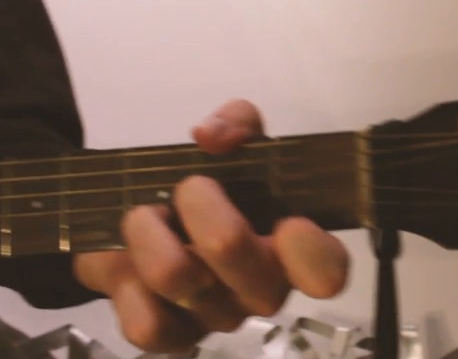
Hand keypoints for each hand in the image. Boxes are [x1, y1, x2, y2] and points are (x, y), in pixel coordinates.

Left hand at [73, 99, 349, 352]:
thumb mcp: (232, 141)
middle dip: (197, 200)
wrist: (145, 220)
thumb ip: (237, 123)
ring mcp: (218, 317)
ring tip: (145, 216)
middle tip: (188, 186)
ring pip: (177, 276)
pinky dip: (126, 282)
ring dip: (147, 229)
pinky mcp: (172, 338)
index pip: (327, 270)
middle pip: (231, 247)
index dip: (311, 252)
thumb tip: (213, 137)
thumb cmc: (206, 187)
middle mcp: (263, 288)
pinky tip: (131, 265)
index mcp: (293, 246)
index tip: (288, 222)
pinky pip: (147, 323)